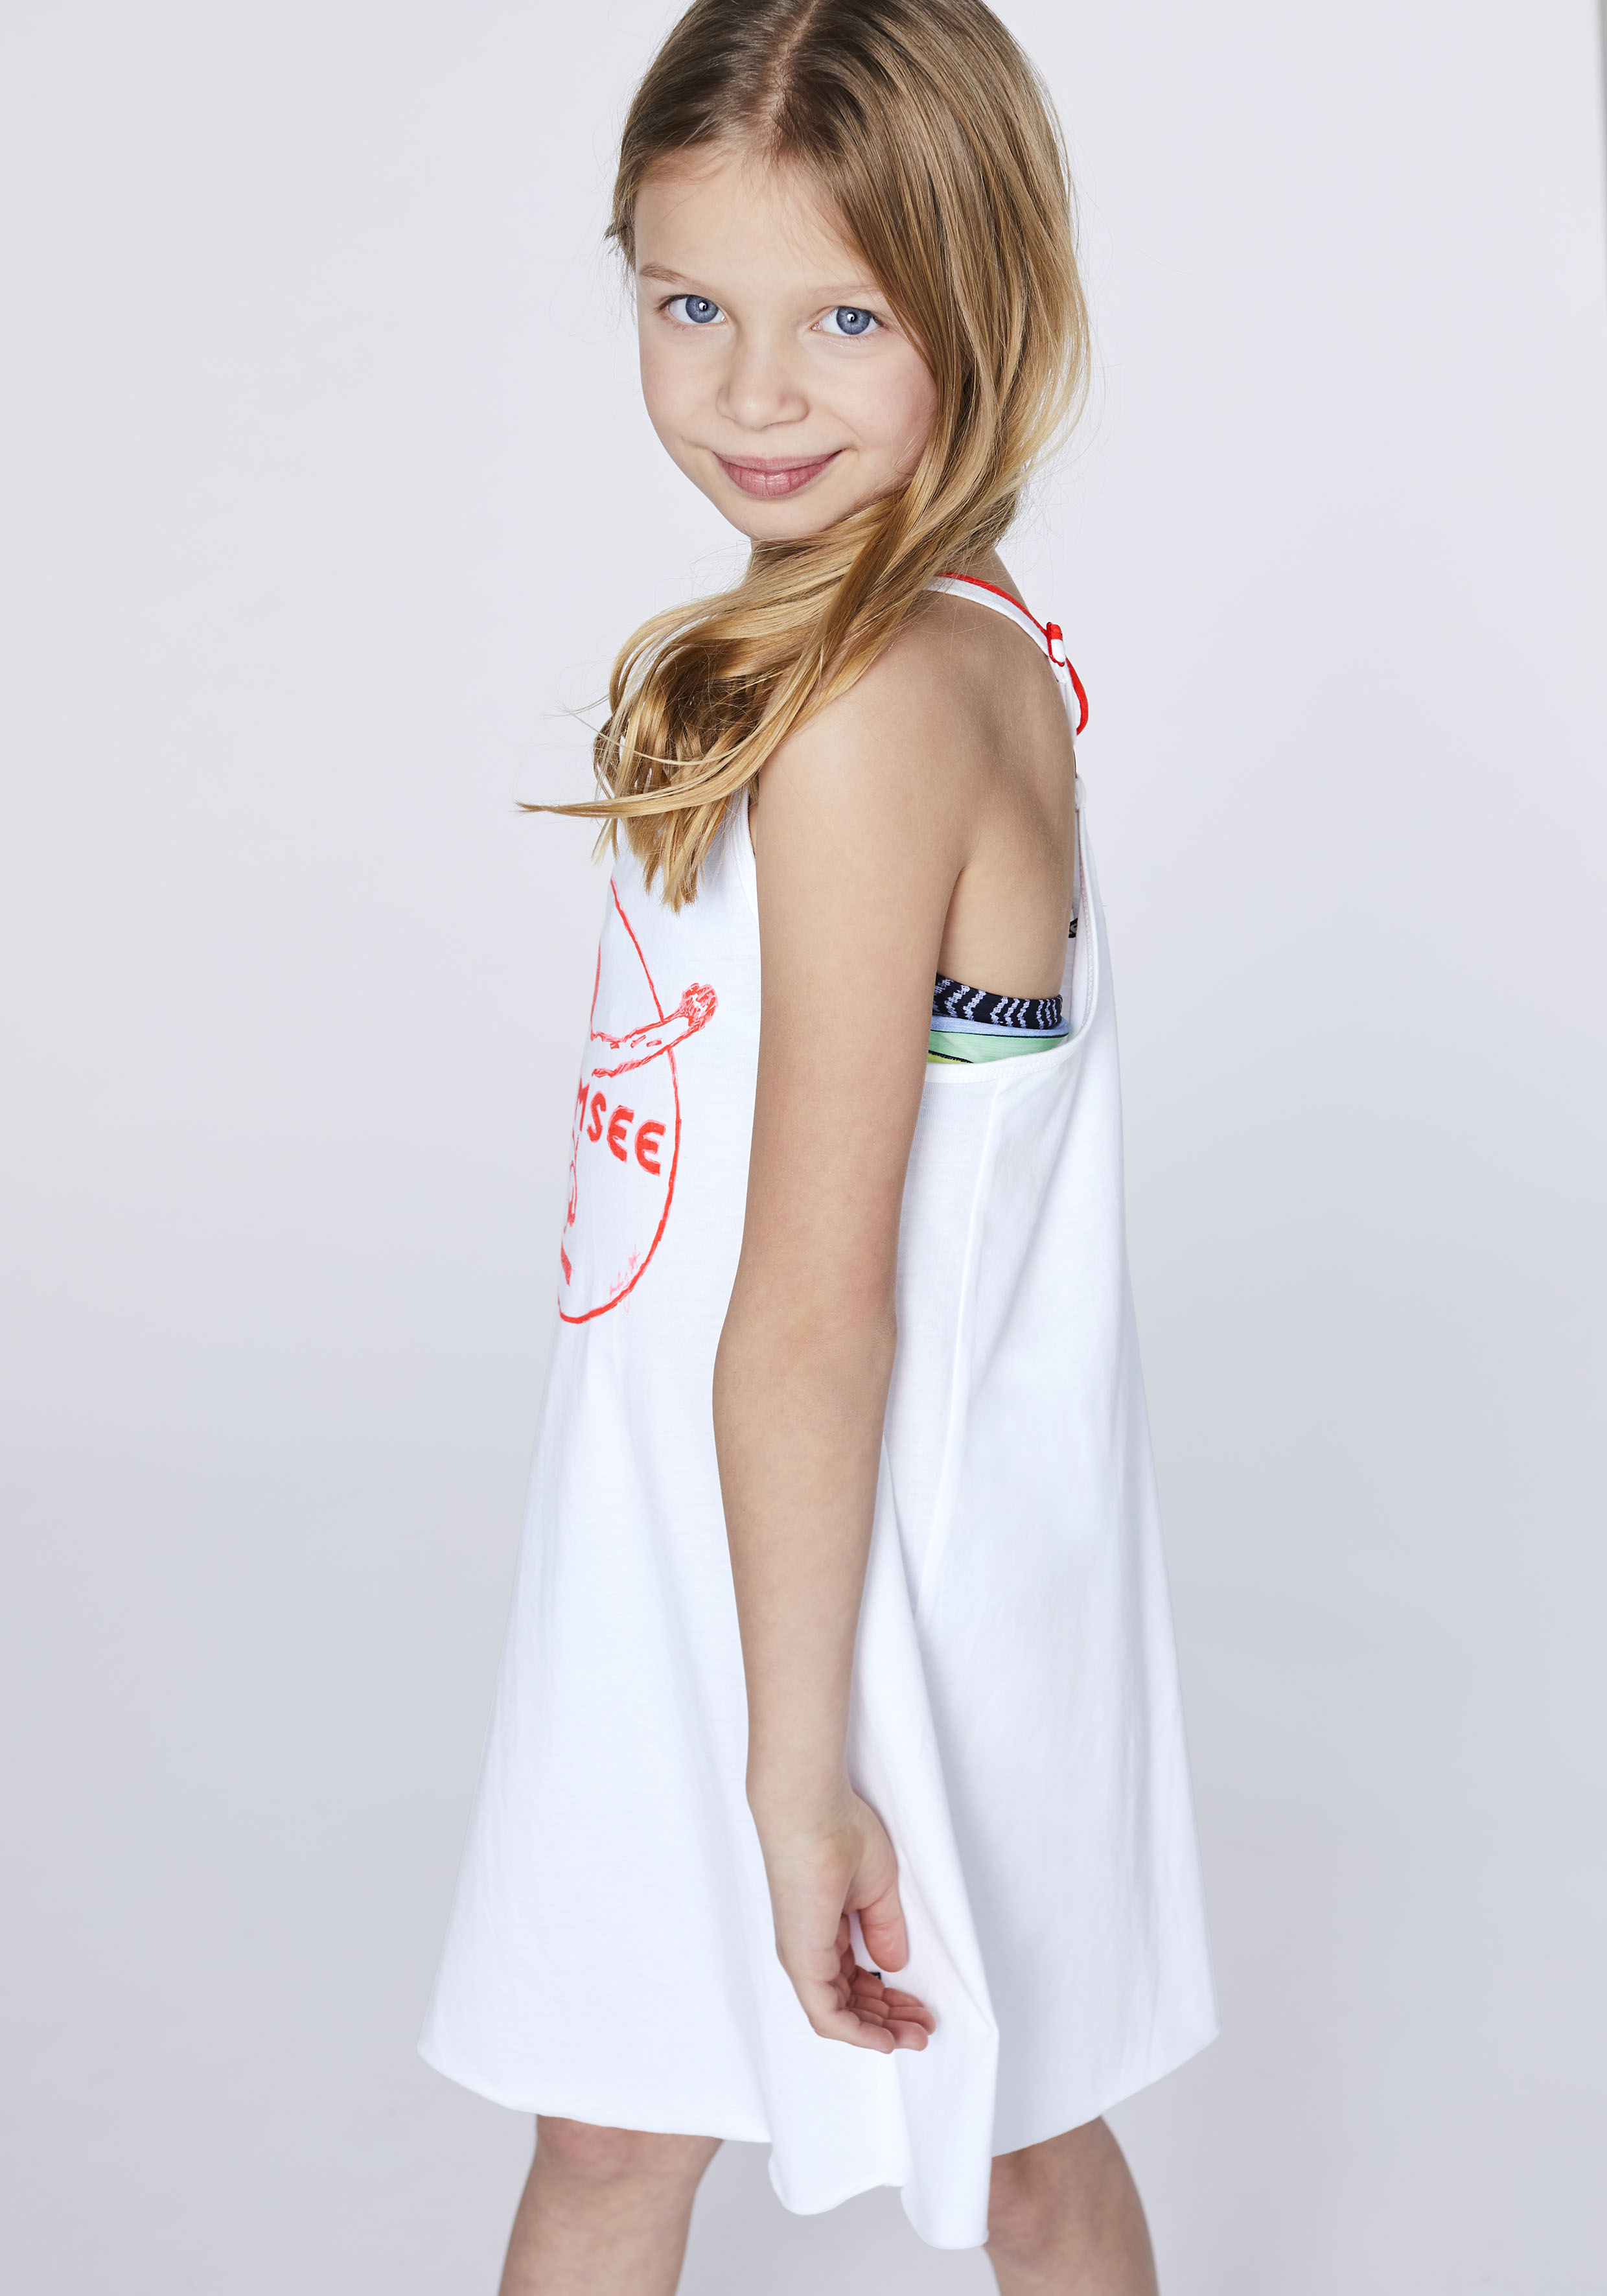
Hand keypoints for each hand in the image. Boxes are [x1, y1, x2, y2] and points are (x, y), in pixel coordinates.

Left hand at [755, 1792, 935, 2052]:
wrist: (814, 1811)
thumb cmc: (841, 1833)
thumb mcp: (877, 1889)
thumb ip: (884, 1930)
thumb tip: (892, 1967)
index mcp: (823, 1930)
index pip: (856, 1980)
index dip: (891, 1999)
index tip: (922, 2008)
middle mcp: (809, 1949)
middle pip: (851, 2002)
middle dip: (891, 2019)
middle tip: (925, 2028)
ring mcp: (803, 1957)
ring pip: (841, 2014)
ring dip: (880, 2030)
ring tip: (917, 2034)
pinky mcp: (803, 1960)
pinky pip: (826, 2014)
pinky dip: (856, 2033)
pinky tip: (885, 2040)